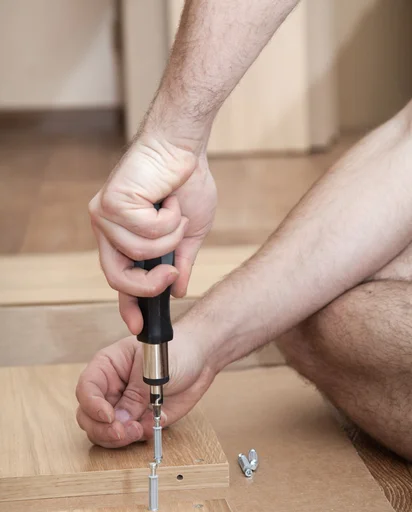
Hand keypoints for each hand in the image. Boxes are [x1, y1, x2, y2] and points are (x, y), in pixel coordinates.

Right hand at [75, 327, 215, 447]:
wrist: (200, 359)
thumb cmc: (176, 351)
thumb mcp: (154, 369)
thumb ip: (136, 395)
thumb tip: (121, 421)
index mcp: (107, 367)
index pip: (87, 389)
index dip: (93, 406)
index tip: (109, 417)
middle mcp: (110, 389)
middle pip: (88, 416)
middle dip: (103, 429)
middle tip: (123, 432)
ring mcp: (123, 407)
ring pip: (103, 432)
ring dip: (118, 438)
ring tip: (140, 430)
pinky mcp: (139, 421)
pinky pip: (128, 438)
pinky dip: (138, 438)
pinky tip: (153, 425)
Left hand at [89, 133, 216, 333]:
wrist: (184, 147)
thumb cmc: (186, 183)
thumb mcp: (188, 234)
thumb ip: (179, 264)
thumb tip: (177, 291)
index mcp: (123, 237)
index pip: (119, 279)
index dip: (128, 304)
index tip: (139, 326)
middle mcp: (107, 228)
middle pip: (118, 277)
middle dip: (150, 282)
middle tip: (171, 274)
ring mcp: (105, 215)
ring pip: (139, 253)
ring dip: (169, 236)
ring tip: (174, 211)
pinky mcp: (110, 201)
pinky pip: (145, 231)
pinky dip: (167, 219)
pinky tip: (168, 198)